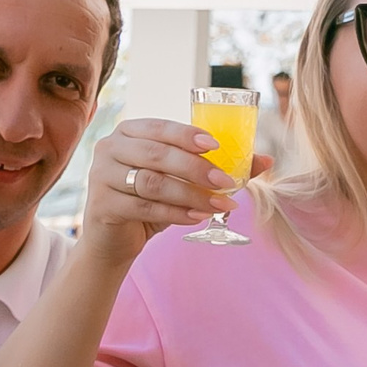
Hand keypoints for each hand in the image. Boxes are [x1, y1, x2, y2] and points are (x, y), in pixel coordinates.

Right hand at [81, 121, 269, 264]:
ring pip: (152, 183)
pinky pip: (144, 208)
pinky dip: (176, 213)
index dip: (187, 135)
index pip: (160, 127)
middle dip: (196, 168)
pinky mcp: (102, 205)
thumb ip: (218, 166)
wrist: (114, 239)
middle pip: (157, 155)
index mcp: (129, 132)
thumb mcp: (182, 180)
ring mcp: (101, 176)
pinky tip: (199, 218)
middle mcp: (110, 148)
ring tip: (220, 204)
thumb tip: (266, 160)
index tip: (216, 146)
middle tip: (226, 181)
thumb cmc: (151, 201)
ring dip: (191, 194)